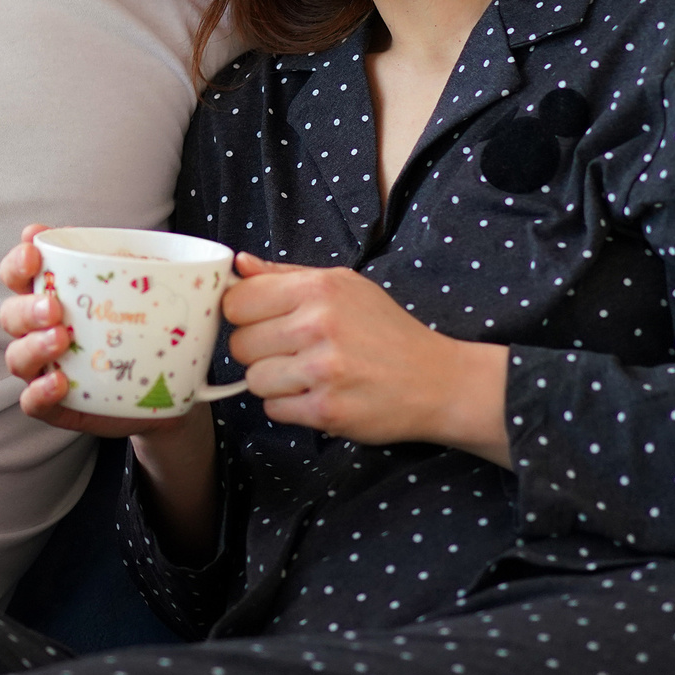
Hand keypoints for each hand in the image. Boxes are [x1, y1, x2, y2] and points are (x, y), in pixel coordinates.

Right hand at [0, 225, 195, 439]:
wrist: (164, 391)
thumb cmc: (146, 334)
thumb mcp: (152, 300)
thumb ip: (156, 278)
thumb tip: (182, 272)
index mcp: (55, 296)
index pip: (19, 273)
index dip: (18, 261)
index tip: (33, 248)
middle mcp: (41, 331)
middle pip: (11, 314)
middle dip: (27, 307)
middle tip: (54, 306)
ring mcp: (45, 368)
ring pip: (17, 356)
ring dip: (33, 345)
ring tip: (62, 340)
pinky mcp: (55, 405)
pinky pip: (32, 402)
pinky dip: (40, 391)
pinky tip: (60, 382)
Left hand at [222, 255, 510, 466]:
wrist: (437, 381)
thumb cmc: (386, 331)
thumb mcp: (344, 287)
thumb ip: (285, 275)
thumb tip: (239, 264)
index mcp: (318, 288)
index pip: (237, 301)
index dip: (244, 315)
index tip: (260, 322)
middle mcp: (318, 325)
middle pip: (239, 344)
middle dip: (258, 351)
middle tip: (291, 351)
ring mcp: (322, 370)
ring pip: (253, 380)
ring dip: (273, 382)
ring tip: (306, 375)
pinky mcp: (327, 410)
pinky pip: (274, 410)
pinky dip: (290, 407)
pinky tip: (317, 395)